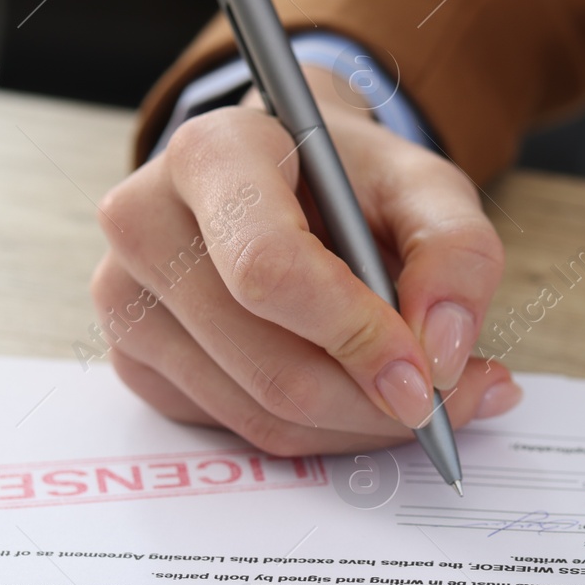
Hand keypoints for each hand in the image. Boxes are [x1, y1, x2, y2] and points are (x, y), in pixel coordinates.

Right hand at [91, 68, 521, 454]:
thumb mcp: (425, 185)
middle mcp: (146, 223)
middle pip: (270, 363)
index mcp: (211, 152)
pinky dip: (323, 431)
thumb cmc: (350, 178)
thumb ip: (457, 251)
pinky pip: (241, 429)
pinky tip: (363, 393)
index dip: (355, 334)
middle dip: (376, 401)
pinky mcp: (135, 359)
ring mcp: (127, 298)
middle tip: (456, 399)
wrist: (286, 173)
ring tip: (427, 393)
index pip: (269, 267)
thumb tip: (442, 353)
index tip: (427, 375)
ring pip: (261, 413)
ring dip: (361, 425)